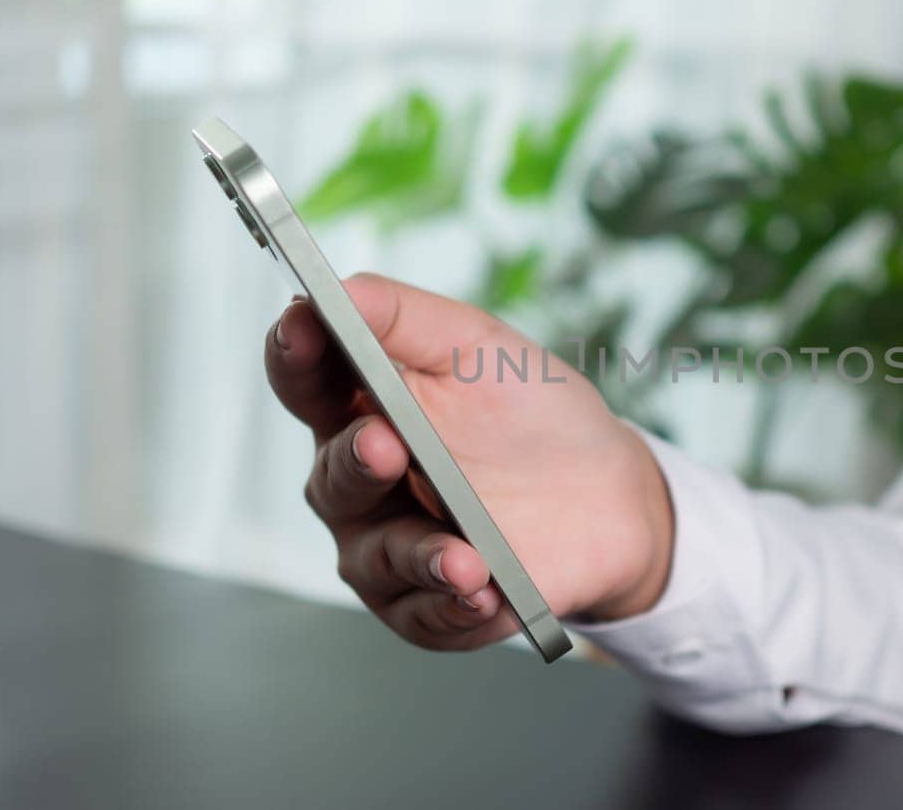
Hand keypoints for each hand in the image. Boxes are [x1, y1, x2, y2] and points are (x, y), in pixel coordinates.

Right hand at [265, 273, 674, 650]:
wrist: (608, 494)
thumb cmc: (531, 413)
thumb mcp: (478, 348)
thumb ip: (407, 319)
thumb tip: (342, 288)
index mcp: (359, 408)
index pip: (305, 380)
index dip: (295, 354)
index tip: (302, 327)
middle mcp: (358, 483)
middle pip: (332, 477)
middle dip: (357, 461)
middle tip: (387, 445)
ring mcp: (388, 549)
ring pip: (375, 559)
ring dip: (415, 553)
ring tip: (462, 554)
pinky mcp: (428, 607)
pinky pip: (426, 614)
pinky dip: (454, 605)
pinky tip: (483, 591)